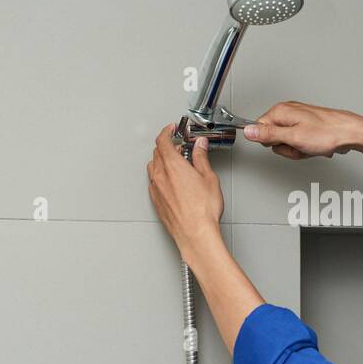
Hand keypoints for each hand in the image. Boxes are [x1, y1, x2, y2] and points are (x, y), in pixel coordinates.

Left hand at [147, 125, 223, 253]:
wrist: (195, 234)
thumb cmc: (202, 211)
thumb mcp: (209, 178)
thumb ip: (201, 158)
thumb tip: (200, 146)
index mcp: (173, 165)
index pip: (163, 140)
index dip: (167, 131)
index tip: (172, 129)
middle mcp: (160, 175)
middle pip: (157, 153)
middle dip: (167, 146)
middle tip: (180, 147)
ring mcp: (156, 189)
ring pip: (153, 167)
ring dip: (162, 161)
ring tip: (177, 164)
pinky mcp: (156, 201)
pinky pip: (154, 182)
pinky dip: (161, 176)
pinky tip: (173, 181)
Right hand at [243, 101, 362, 158]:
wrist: (350, 133)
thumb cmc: (327, 133)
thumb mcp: (293, 137)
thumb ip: (268, 134)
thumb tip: (248, 131)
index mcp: (281, 111)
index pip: (259, 130)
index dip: (270, 142)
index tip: (284, 143)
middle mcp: (288, 112)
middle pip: (273, 139)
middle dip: (287, 148)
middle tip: (299, 146)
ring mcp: (299, 120)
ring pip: (287, 143)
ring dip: (298, 150)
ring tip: (310, 146)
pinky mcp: (307, 127)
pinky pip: (298, 143)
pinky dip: (306, 148)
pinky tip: (315, 146)